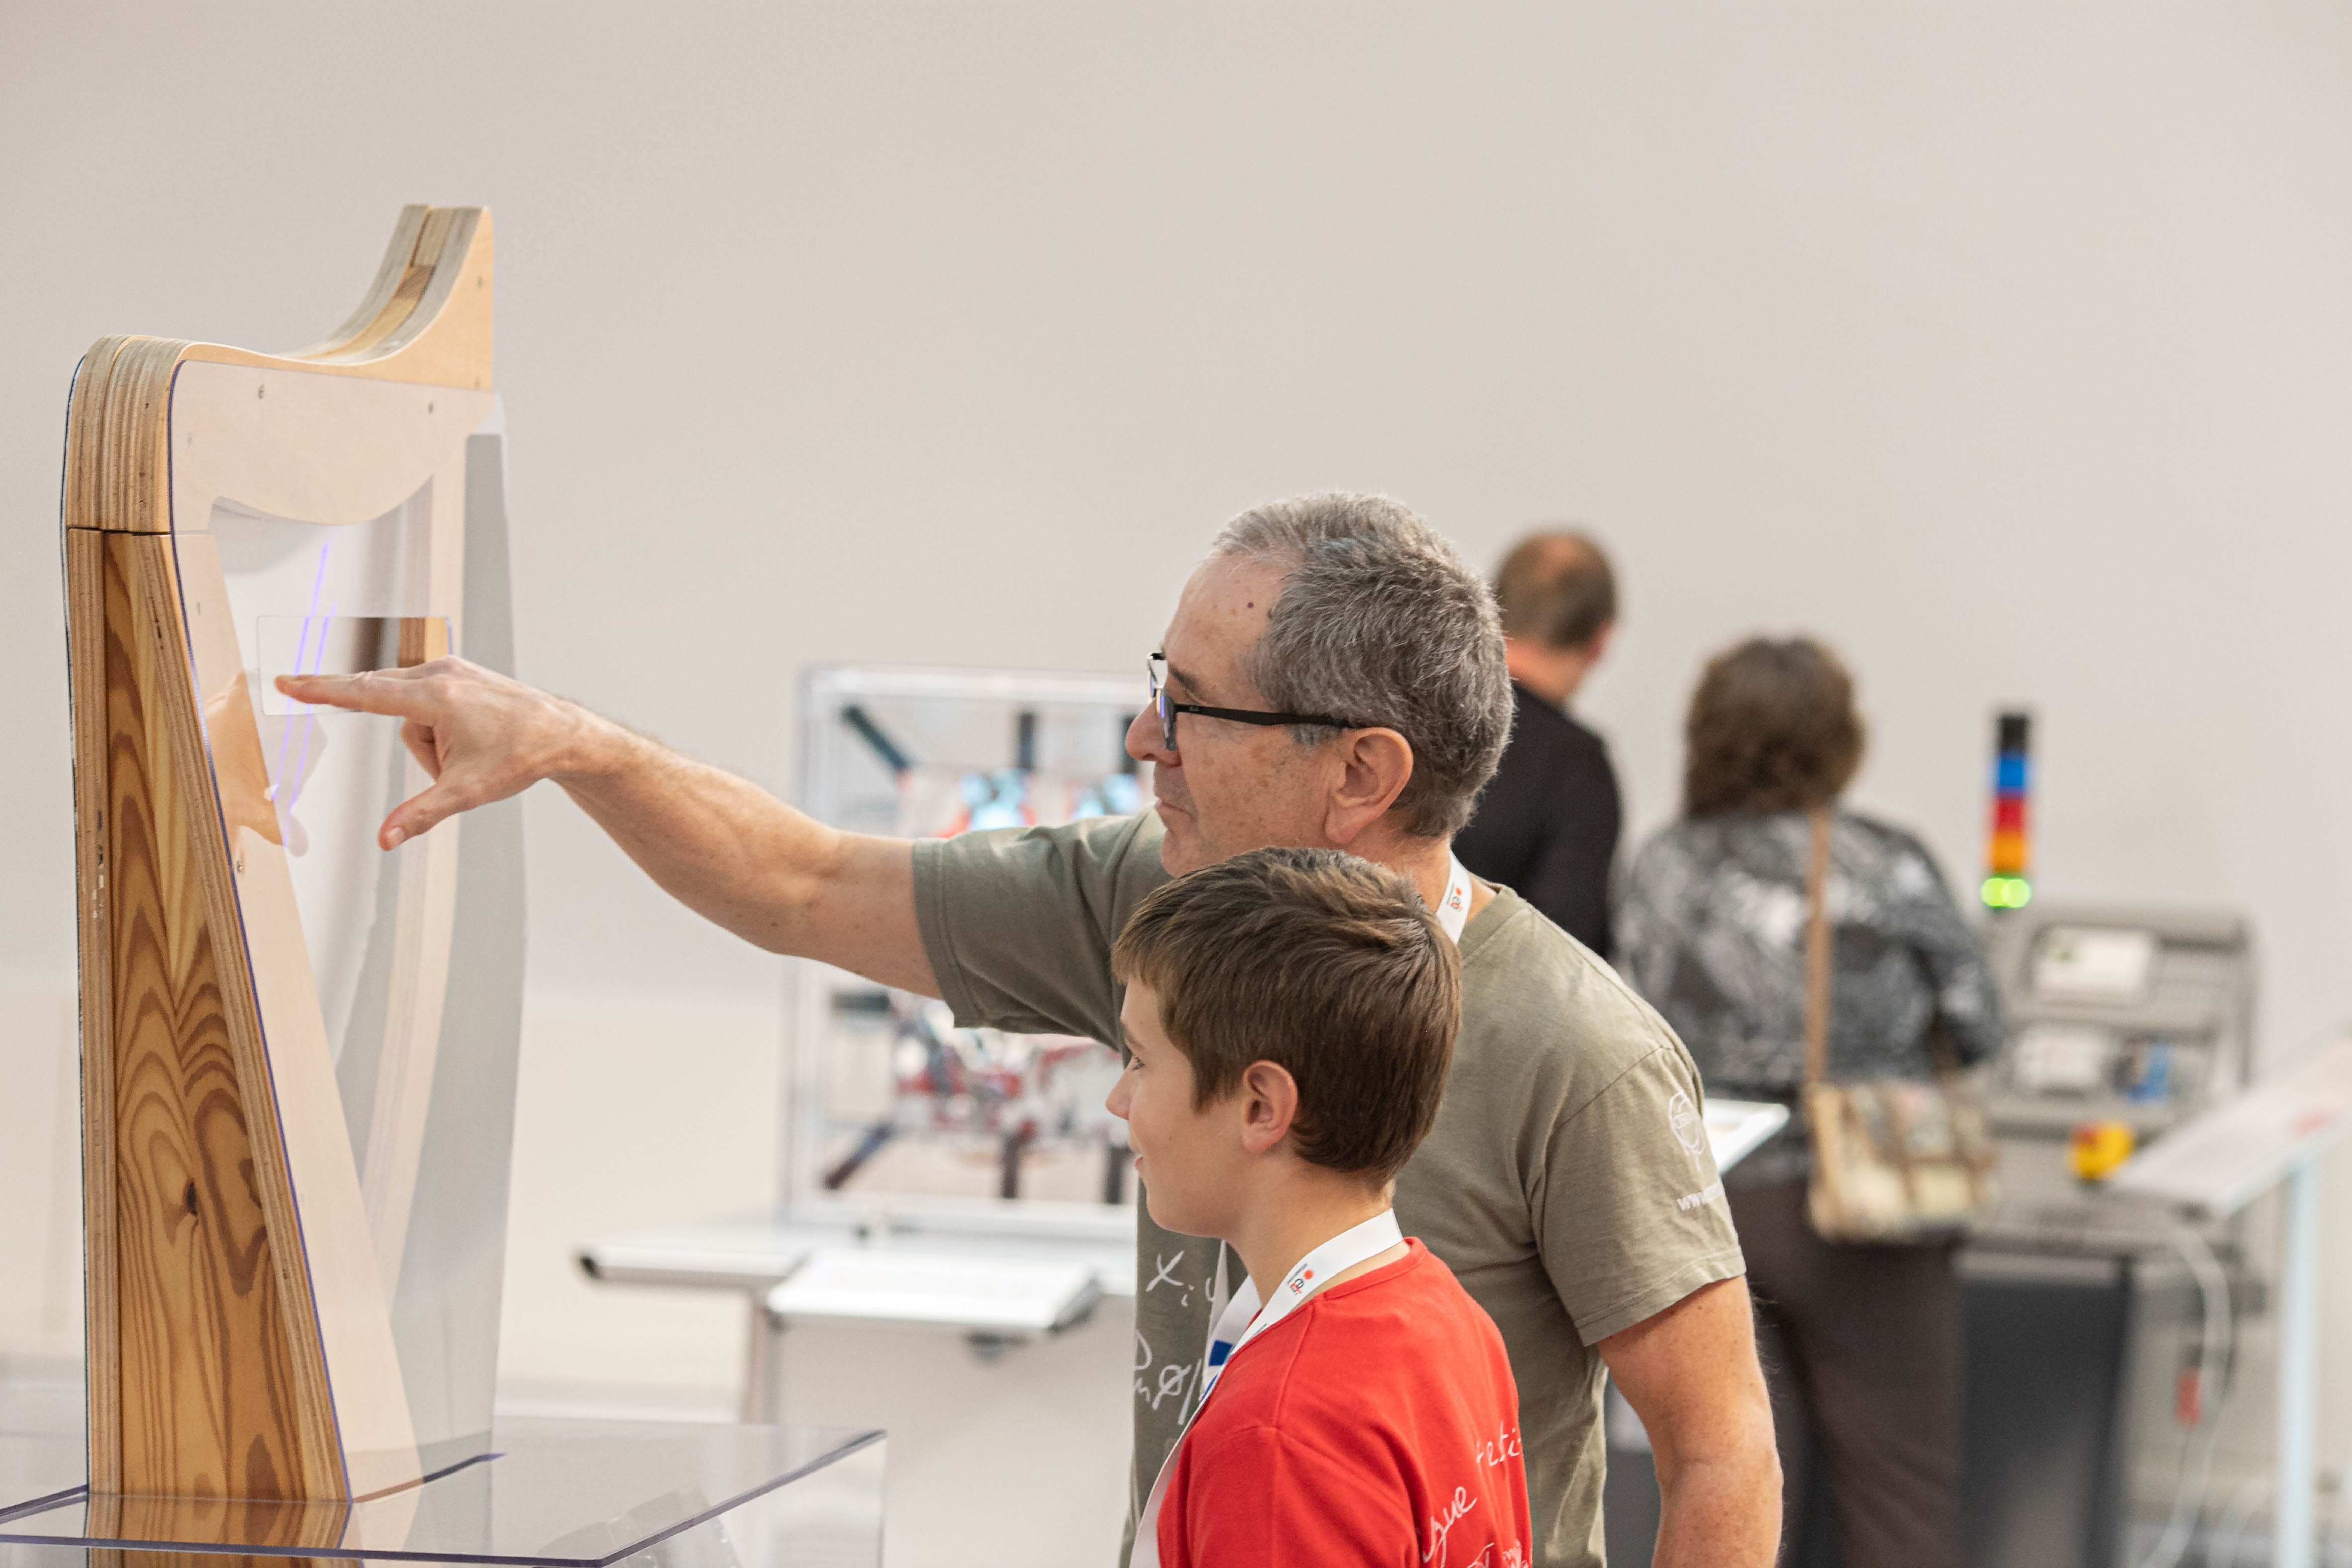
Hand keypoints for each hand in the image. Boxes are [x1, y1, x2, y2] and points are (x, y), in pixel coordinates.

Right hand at [276, 657, 604, 849]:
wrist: (562, 734)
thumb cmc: (519, 758)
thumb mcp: (467, 792)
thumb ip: (418, 814)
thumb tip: (383, 840)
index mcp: (435, 696)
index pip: (363, 693)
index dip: (320, 691)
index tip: (286, 682)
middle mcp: (438, 672)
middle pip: (388, 709)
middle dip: (418, 749)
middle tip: (456, 766)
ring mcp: (449, 668)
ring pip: (408, 711)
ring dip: (428, 741)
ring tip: (468, 755)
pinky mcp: (457, 672)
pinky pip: (425, 701)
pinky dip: (436, 726)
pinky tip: (471, 739)